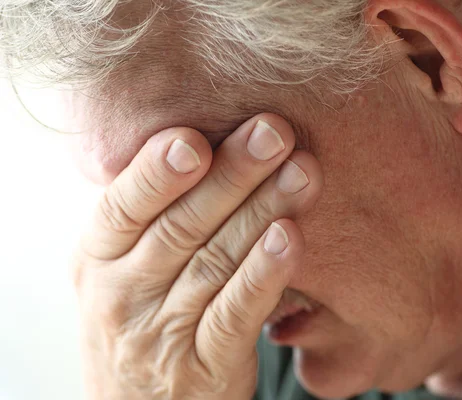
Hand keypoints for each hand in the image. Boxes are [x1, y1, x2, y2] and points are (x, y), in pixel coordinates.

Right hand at [71, 115, 323, 399]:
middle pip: (182, 225)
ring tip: (300, 171)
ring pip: (215, 262)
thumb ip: (148, 218)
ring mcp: (160, 334)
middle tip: (274, 132)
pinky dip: (263, 274)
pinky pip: (235, 314)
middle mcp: (121, 295)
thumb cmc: (139, 320)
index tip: (197, 136)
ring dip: (261, 211)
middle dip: (233, 174)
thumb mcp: (121, 271)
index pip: (124, 206)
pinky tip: (289, 237)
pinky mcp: (204, 368)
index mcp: (98, 258)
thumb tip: (196, 141)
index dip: (158, 171)